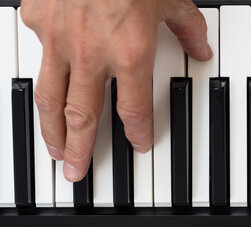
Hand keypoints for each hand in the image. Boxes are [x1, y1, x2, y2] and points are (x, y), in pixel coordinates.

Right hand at [20, 0, 211, 181]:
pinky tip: (45, 80)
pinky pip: (38, 53)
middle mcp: (91, 54)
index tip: (136, 147)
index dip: (136, 134)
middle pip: (82, 118)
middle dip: (80, 151)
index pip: (133, 111)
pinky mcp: (36, 19)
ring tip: (54, 149)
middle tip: (76, 173)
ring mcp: (58, 38)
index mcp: (129, 53)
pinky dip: (42, 68)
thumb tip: (202, 48)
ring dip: (51, 129)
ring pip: (49, 97)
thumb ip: (188, 29)